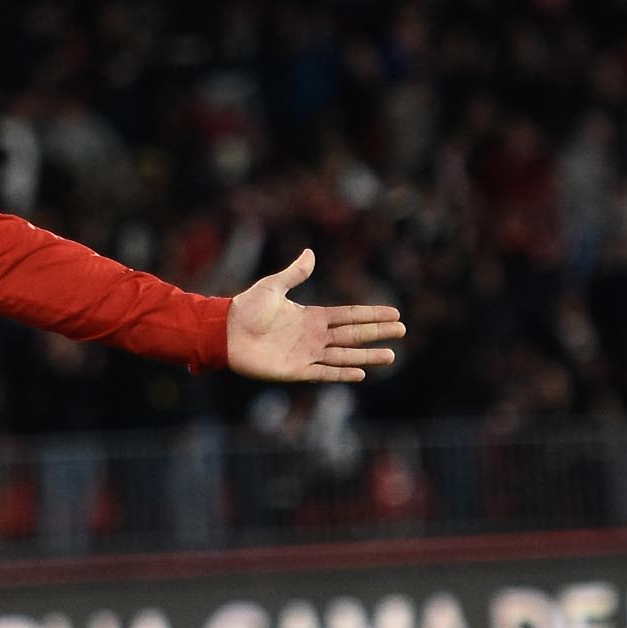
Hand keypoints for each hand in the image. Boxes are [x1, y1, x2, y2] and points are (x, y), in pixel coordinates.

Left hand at [225, 249, 404, 383]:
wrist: (224, 333)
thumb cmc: (246, 309)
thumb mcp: (273, 287)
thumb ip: (294, 274)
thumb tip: (310, 253)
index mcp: (312, 315)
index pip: (349, 315)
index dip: (372, 314)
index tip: (394, 313)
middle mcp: (314, 335)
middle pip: (353, 334)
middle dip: (377, 333)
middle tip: (402, 331)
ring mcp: (307, 353)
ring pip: (344, 355)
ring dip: (367, 356)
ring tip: (391, 356)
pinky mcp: (296, 370)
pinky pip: (324, 372)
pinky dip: (341, 373)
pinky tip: (361, 374)